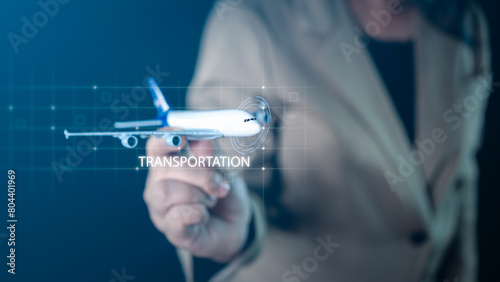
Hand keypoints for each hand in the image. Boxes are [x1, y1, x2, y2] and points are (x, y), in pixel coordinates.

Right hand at [143, 128, 250, 262]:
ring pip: (166, 192)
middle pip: (163, 169)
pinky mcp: (171, 231)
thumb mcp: (224, 170)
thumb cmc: (224, 195)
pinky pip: (177, 217)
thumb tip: (203, 139)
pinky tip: (204, 216)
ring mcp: (161, 210)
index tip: (182, 137)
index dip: (165, 139)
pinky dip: (199, 214)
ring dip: (198, 195)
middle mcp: (158, 186)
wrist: (236, 226)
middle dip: (198, 173)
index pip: (156, 146)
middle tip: (220, 184)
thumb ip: (212, 156)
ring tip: (211, 201)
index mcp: (168, 166)